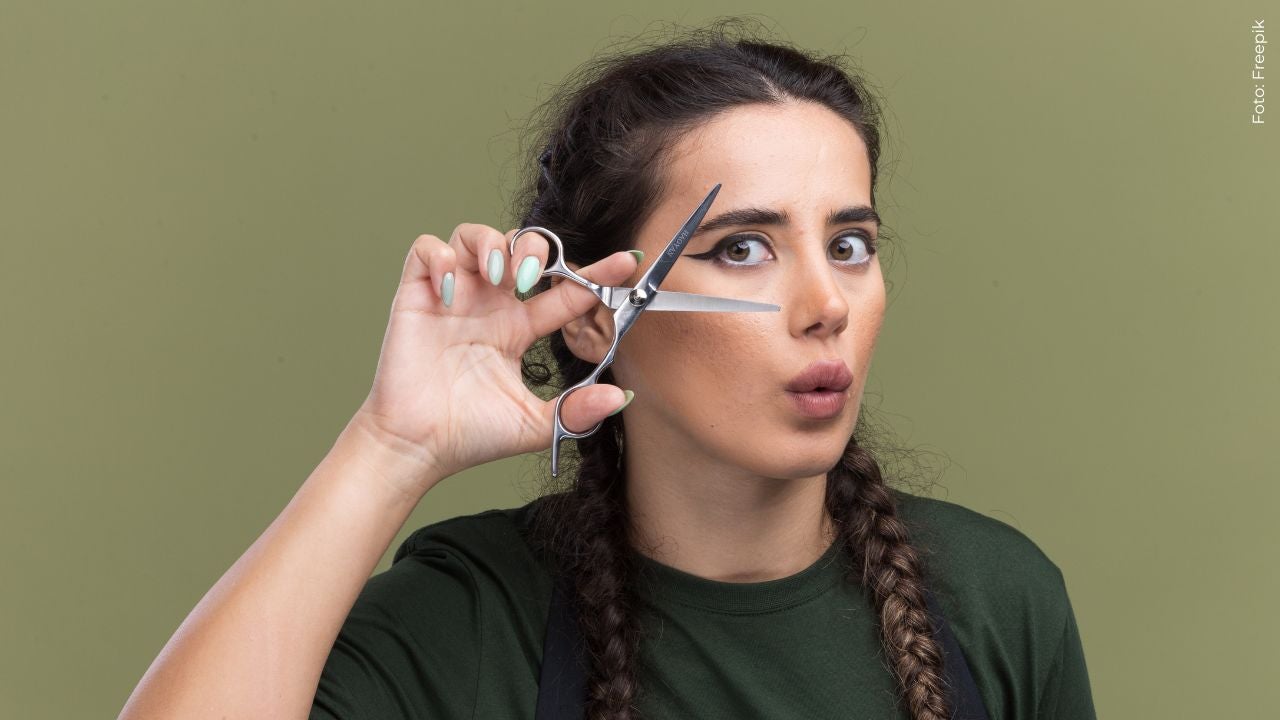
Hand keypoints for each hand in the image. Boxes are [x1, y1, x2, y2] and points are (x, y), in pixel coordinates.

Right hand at [353, 223, 638, 495]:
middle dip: (534, 249)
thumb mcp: (535, 425)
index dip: (594, 273)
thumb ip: (577, 411)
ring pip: (474, 236)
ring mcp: (454, 297)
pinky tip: (452, 290)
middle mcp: (489, 306)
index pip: (563, 290)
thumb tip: (620, 396)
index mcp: (518, 329)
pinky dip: (440, 257)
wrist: (419, 448)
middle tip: (532, 278)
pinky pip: (425, 249)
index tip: (626, 263)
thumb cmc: (471, 437)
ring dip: (492, 244)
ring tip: (499, 276)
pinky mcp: (417, 296)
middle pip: (519, 246)